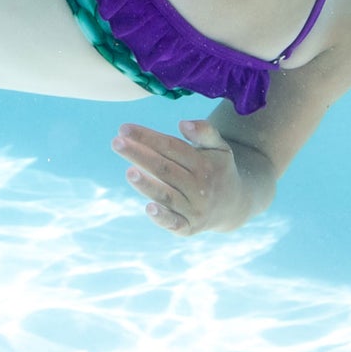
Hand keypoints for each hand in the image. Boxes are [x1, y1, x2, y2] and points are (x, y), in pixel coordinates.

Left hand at [111, 118, 243, 235]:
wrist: (234, 205)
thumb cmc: (217, 169)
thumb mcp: (219, 147)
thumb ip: (205, 131)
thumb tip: (183, 124)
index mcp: (204, 165)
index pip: (171, 147)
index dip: (148, 137)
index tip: (123, 128)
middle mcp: (200, 187)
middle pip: (165, 169)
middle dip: (139, 155)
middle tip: (116, 143)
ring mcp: (195, 209)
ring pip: (167, 195)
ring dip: (147, 185)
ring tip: (129, 172)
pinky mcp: (190, 228)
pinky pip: (175, 224)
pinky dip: (163, 218)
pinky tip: (148, 208)